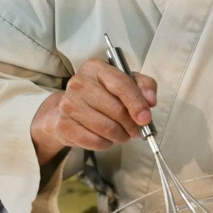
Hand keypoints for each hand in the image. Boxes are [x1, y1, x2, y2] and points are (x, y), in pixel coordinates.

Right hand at [30, 57, 157, 163]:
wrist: (71, 107)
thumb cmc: (102, 93)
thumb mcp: (126, 82)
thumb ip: (144, 86)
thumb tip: (150, 100)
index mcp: (96, 68)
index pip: (121, 85)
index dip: (137, 104)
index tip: (146, 118)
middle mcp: (79, 83)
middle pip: (116, 109)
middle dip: (132, 124)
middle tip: (137, 129)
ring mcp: (68, 104)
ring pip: (106, 128)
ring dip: (120, 136)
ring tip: (122, 134)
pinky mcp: (62, 124)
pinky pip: (93, 141)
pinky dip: (105, 143)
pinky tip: (106, 138)